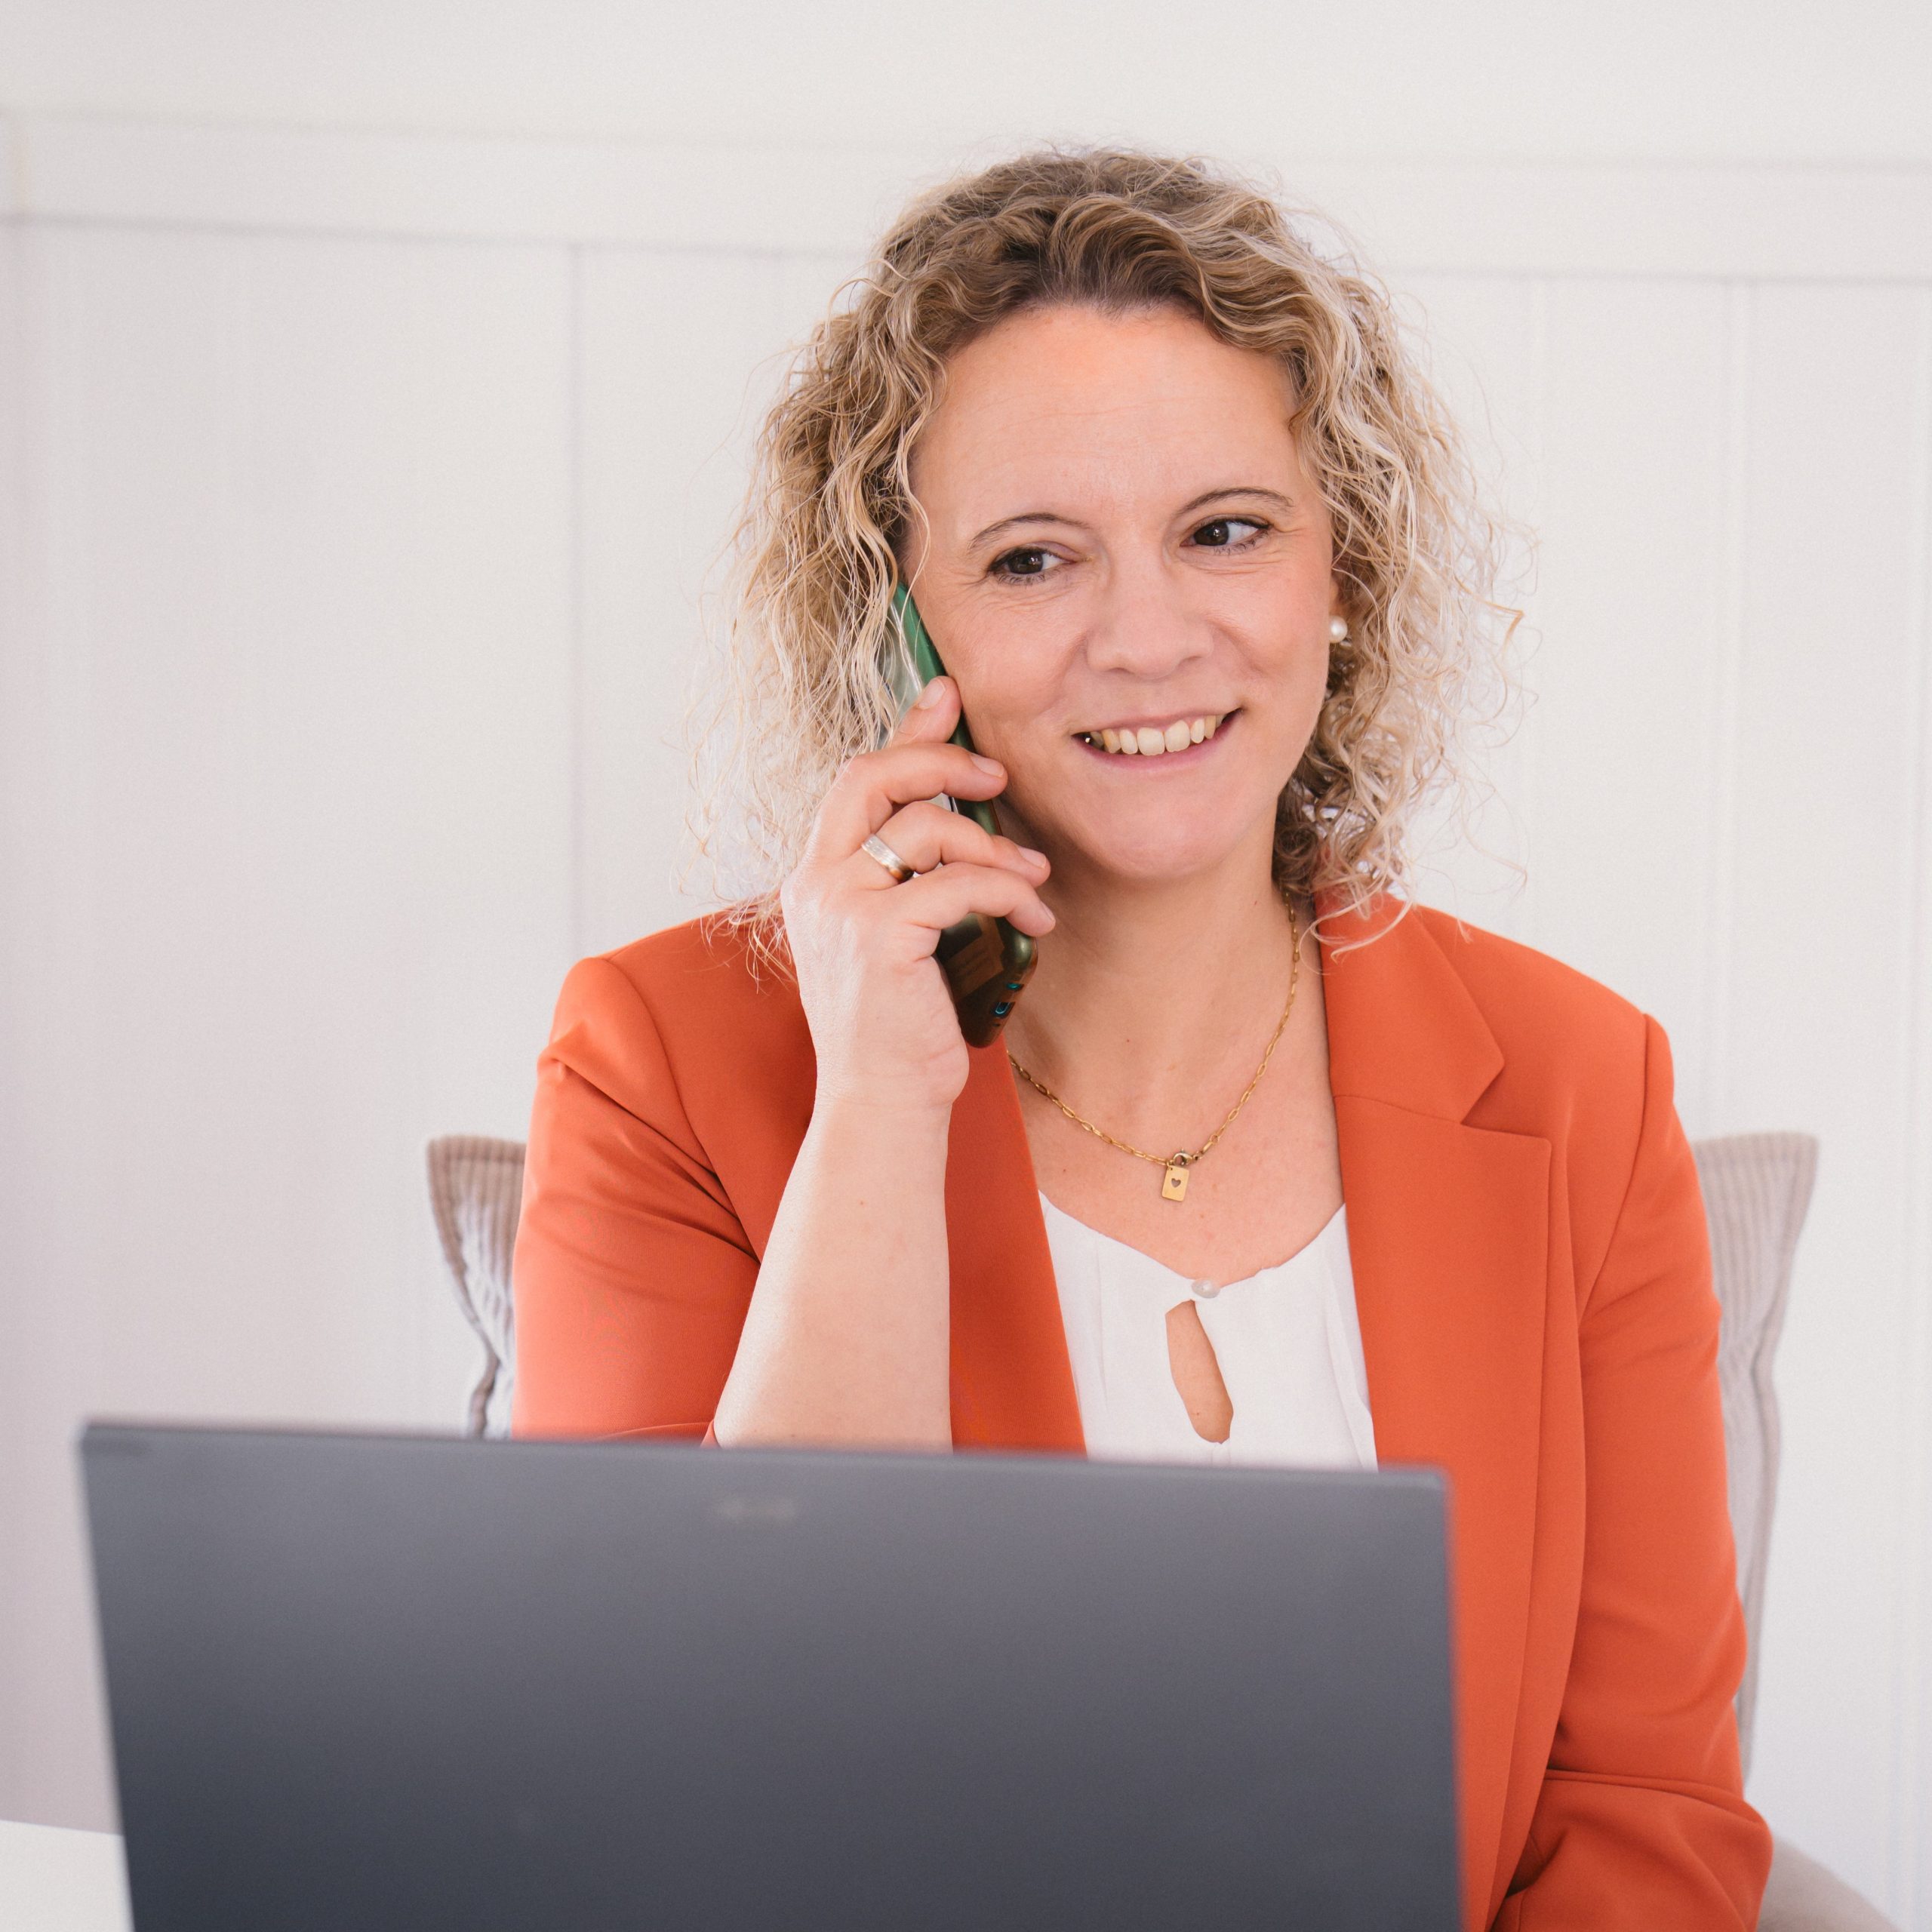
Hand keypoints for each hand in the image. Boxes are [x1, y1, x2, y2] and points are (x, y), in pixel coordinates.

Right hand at [779, 677, 1054, 1116]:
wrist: (882, 1105)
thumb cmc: (900, 1029)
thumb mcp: (903, 936)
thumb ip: (916, 877)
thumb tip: (965, 820)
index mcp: (816, 877)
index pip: (856, 780)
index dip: (905, 732)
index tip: (947, 695)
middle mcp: (816, 883)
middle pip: (872, 775)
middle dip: (942, 760)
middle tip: (998, 776)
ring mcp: (839, 907)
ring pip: (925, 828)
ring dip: (994, 847)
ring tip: (1033, 880)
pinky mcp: (877, 937)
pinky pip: (956, 883)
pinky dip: (1005, 892)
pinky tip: (1033, 921)